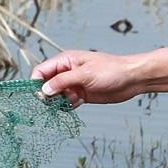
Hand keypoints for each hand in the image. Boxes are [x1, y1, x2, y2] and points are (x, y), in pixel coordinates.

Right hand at [30, 46, 167, 104]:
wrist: (132, 79)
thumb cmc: (111, 70)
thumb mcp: (84, 74)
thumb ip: (62, 81)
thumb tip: (44, 90)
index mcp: (65, 61)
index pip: (41, 71)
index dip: (36, 83)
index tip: (39, 95)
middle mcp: (67, 72)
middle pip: (46, 85)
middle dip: (48, 95)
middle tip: (55, 101)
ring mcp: (73, 84)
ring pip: (56, 96)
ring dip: (59, 101)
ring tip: (72, 100)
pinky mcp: (81, 95)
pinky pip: (66, 102)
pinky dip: (68, 106)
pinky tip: (78, 103)